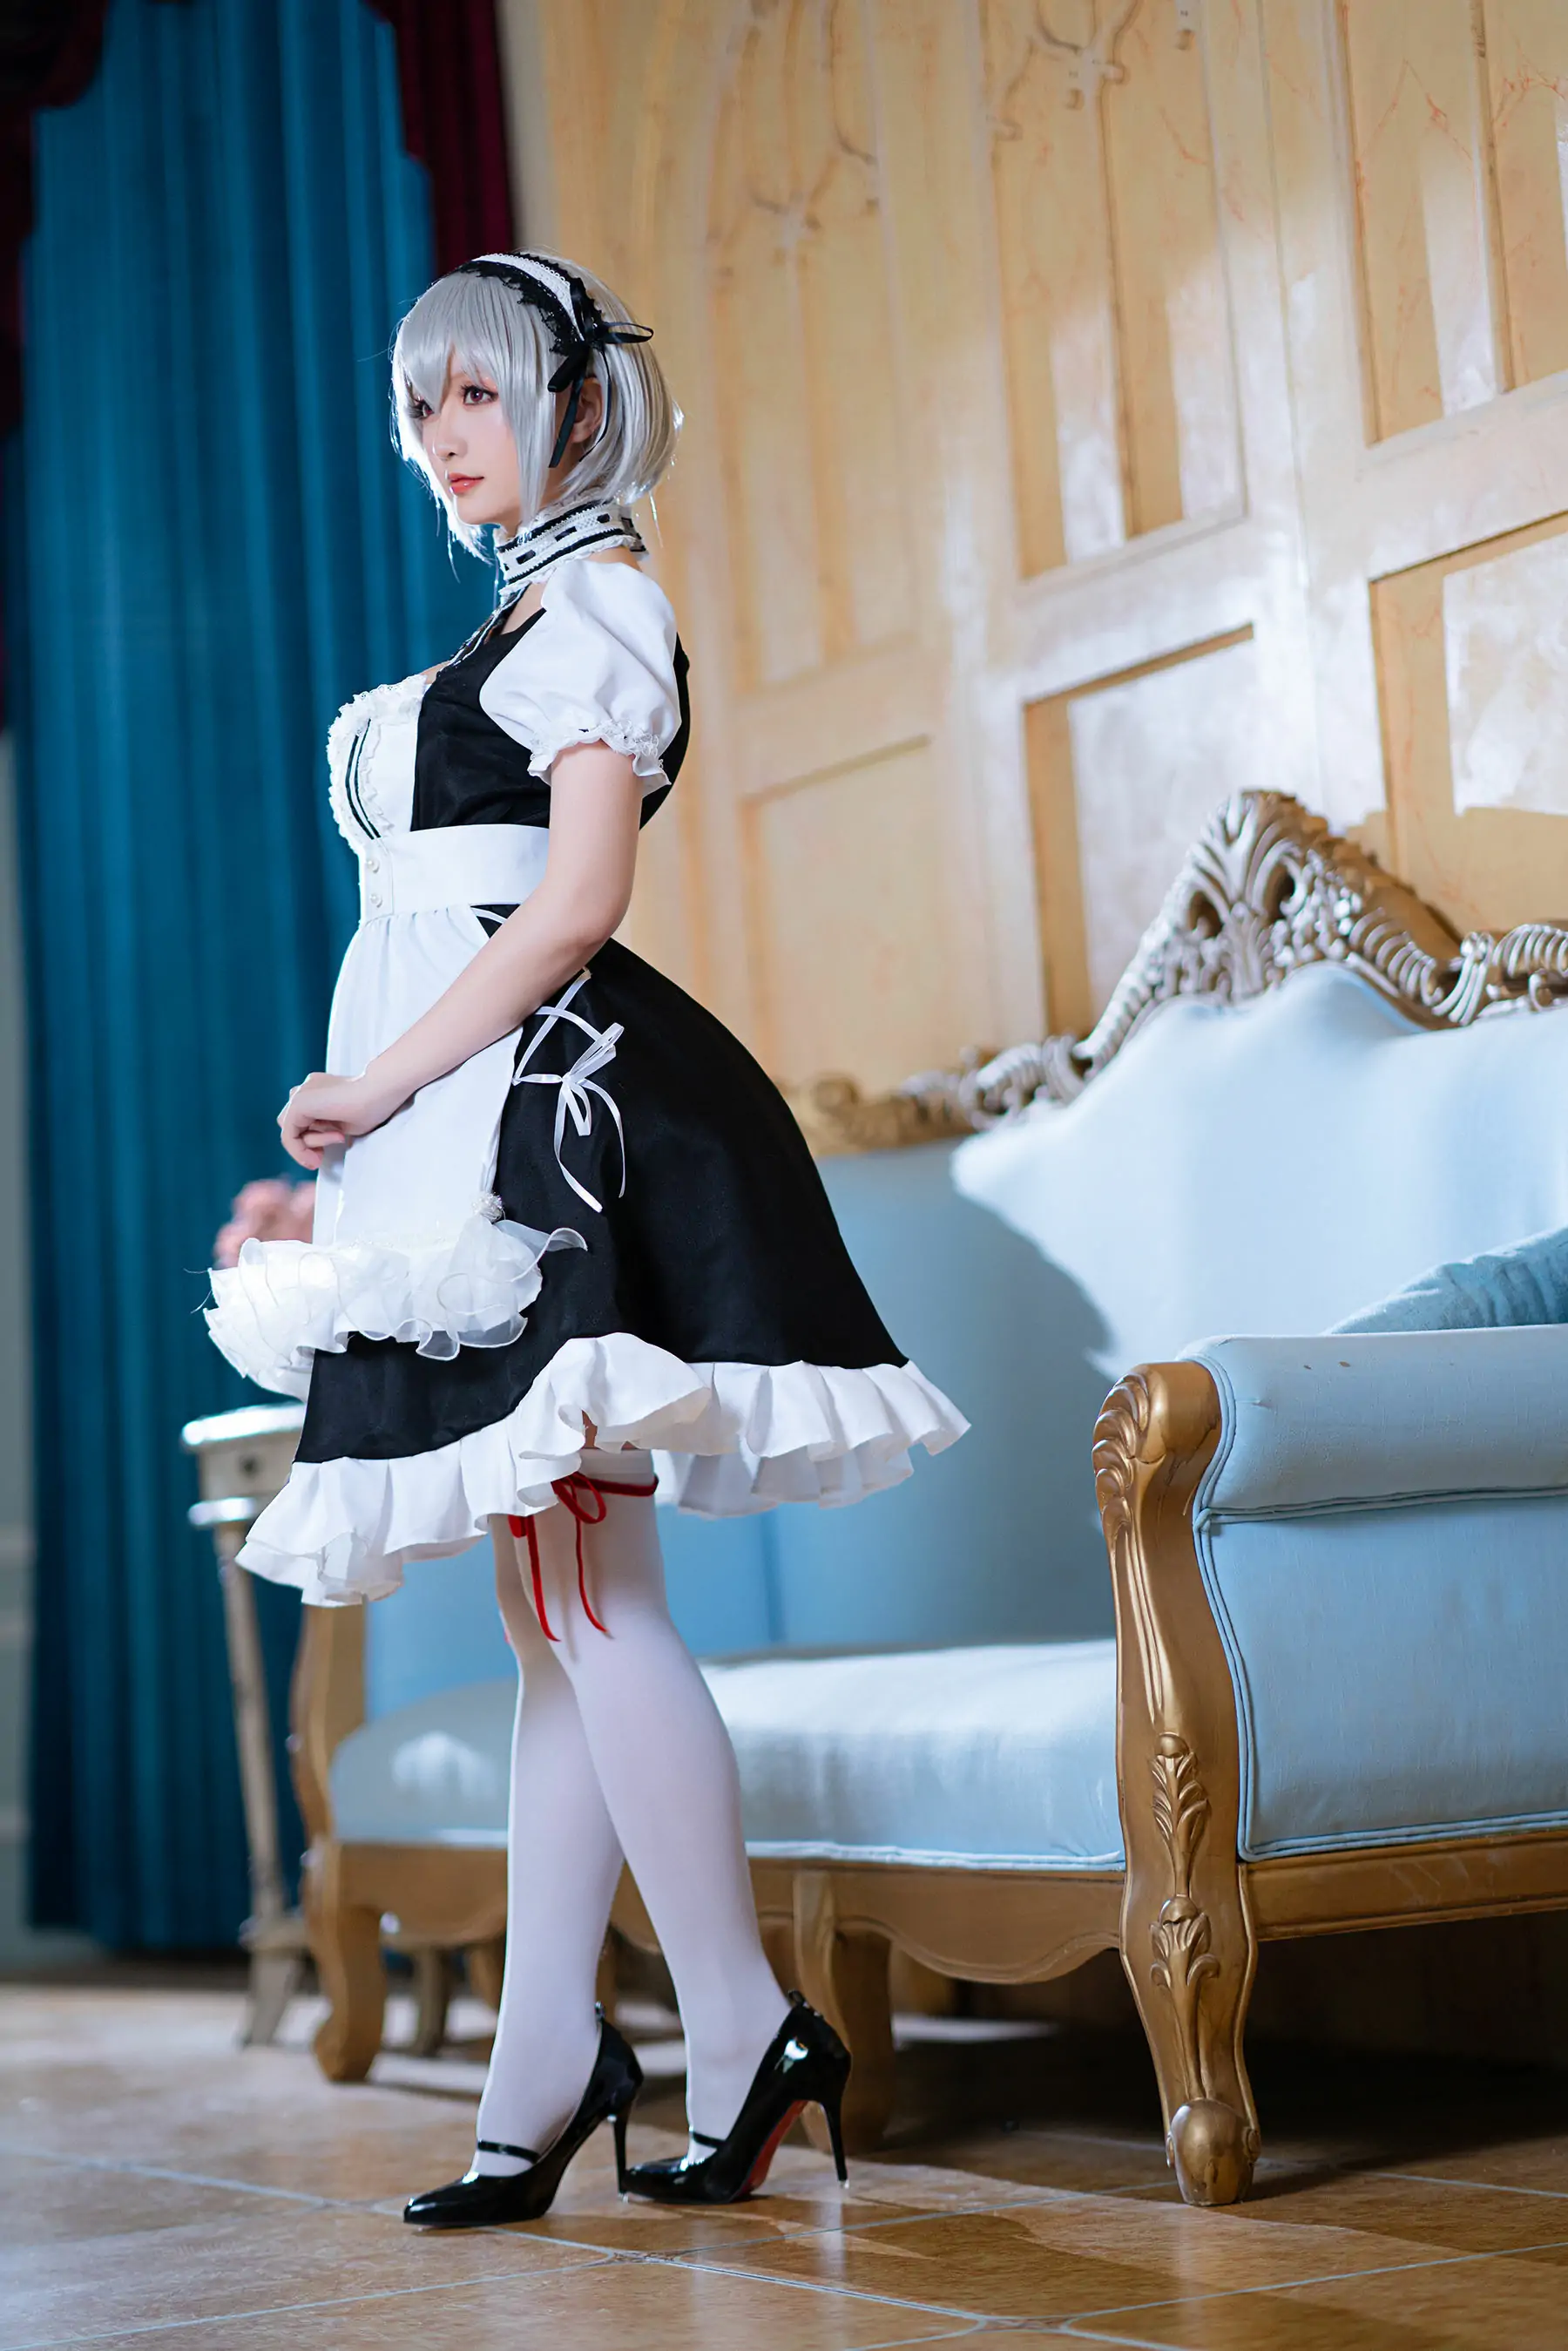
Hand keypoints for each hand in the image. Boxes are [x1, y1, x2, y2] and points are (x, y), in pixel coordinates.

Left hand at [278, 1071, 403, 1168]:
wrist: (379, 1091)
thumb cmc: (371, 1107)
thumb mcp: (342, 1122)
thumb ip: (324, 1128)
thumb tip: (309, 1144)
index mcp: (318, 1090)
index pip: (301, 1119)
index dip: (310, 1140)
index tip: (323, 1155)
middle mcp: (306, 1088)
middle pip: (292, 1124)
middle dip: (305, 1142)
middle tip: (322, 1156)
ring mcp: (301, 1093)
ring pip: (289, 1129)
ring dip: (308, 1145)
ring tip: (338, 1140)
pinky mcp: (299, 1103)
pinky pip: (289, 1134)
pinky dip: (299, 1151)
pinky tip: (317, 1158)